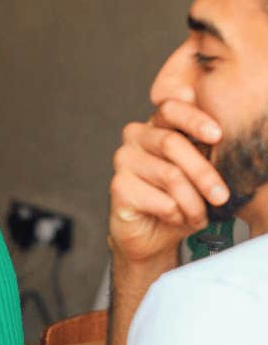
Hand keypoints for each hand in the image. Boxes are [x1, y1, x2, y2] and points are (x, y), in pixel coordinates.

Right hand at [109, 100, 229, 265]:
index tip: (218, 136)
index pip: (171, 108)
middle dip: (203, 173)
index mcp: (157, 125)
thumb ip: (205, 152)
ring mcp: (124, 160)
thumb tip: (225, 144)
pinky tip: (176, 219)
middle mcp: (136, 137)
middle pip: (172, 143)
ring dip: (192, 202)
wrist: (152, 236)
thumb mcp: (198, 172)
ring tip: (200, 216)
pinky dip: (177, 214)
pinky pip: (160, 199)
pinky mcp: (119, 187)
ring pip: (170, 175)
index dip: (195, 119)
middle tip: (221, 196)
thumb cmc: (178, 200)